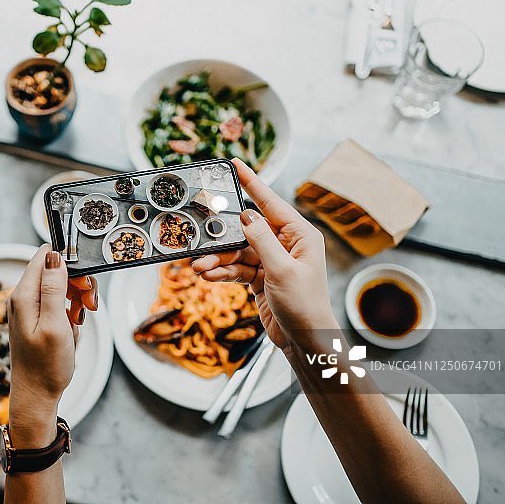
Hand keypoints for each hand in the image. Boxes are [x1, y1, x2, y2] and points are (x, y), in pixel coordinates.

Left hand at [8, 244, 97, 403]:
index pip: (45, 256)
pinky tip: (71, 330)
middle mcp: (23, 297)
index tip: (82, 284)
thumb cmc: (45, 366)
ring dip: (76, 301)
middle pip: (55, 271)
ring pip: (60, 288)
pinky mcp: (38, 318)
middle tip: (86, 306)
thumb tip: (54, 255)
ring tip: (78, 322)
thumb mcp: (55, 325)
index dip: (68, 263)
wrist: (36, 396)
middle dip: (77, 285)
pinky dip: (70, 314)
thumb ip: (53, 288)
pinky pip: (59, 305)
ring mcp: (30, 308)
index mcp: (24, 295)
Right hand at [191, 159, 336, 353]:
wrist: (304, 341)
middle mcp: (286, 244)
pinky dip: (223, 272)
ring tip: (200, 266)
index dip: (252, 183)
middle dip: (223, 237)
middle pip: (248, 229)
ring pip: (238, 251)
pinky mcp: (261, 277)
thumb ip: (262, 240)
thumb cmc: (305, 306)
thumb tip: (247, 214)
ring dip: (219, 259)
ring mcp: (272, 260)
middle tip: (201, 236)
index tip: (235, 164)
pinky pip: (237, 268)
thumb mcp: (282, 271)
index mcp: (300, 235)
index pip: (271, 202)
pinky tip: (209, 276)